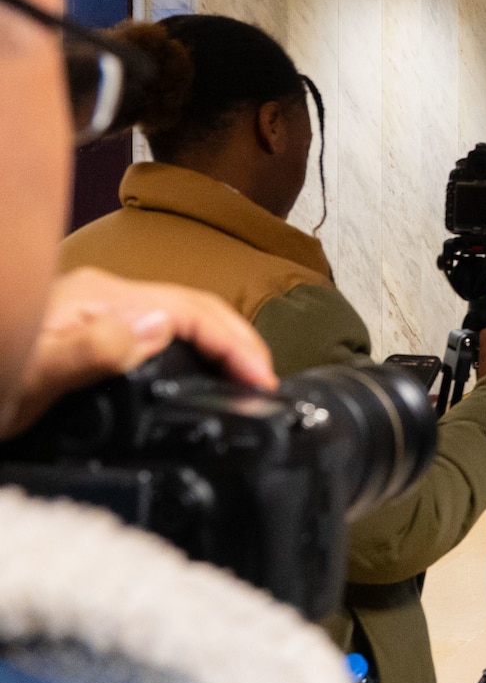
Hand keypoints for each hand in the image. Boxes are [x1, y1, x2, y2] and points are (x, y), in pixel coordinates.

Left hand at [4, 268, 275, 439]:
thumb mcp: (23, 386)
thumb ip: (89, 350)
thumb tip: (158, 325)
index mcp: (95, 301)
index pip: (192, 309)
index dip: (237, 342)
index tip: (261, 381)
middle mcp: (98, 295)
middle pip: (192, 305)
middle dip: (238, 340)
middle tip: (265, 383)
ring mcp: (92, 307)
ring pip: (176, 314)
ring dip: (217, 341)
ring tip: (242, 377)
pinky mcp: (85, 324)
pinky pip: (155, 326)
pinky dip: (190, 345)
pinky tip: (194, 369)